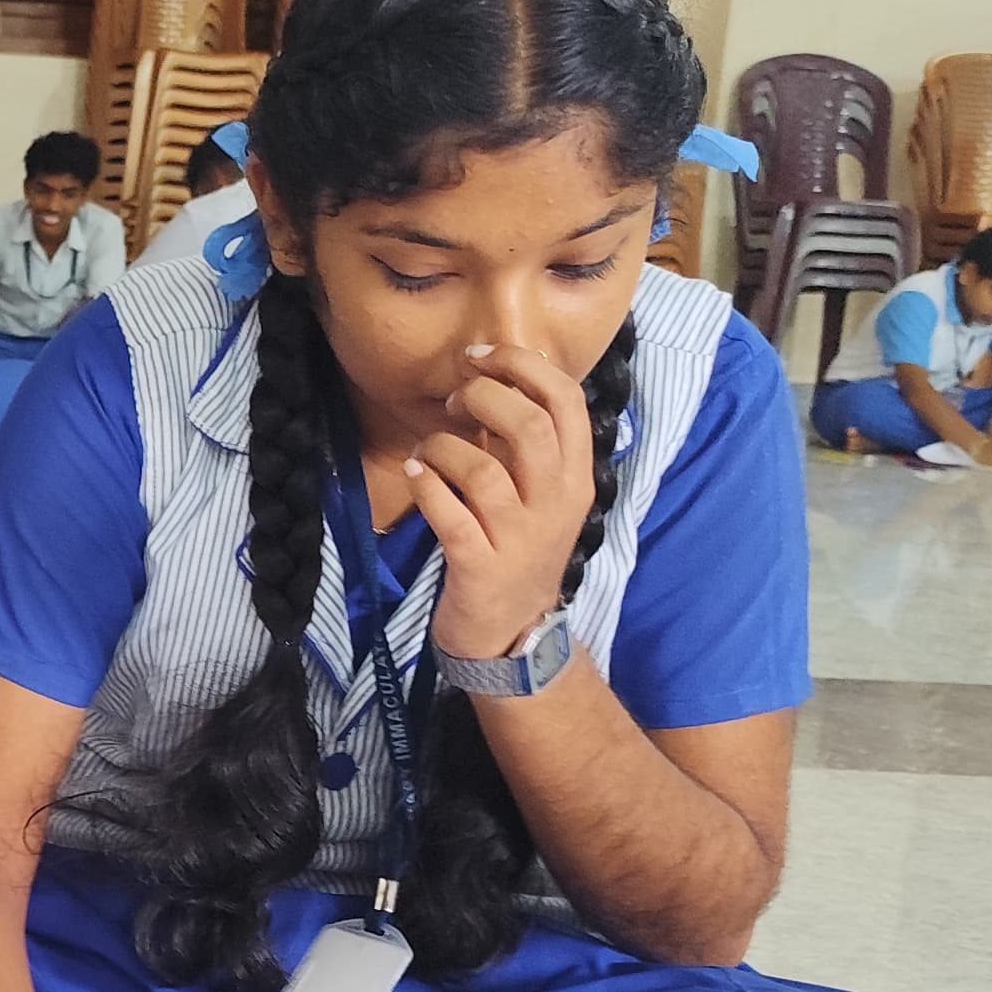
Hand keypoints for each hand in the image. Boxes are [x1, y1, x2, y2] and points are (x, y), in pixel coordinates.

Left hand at [408, 342, 596, 661]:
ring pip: (484, 470)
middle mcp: (556, 504)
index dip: (523, 365)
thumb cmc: (517, 550)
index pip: (567, 402)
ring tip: (426, 450)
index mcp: (576, 478)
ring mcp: (521, 538)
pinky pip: (450, 515)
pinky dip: (427, 486)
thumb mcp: (542, 496)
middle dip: (484, 397)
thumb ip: (530, 444)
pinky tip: (415, 474)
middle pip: (529, 426)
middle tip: (454, 401)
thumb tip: (499, 375)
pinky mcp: (481, 567)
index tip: (481, 357)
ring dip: (444, 447)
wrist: (509, 634)